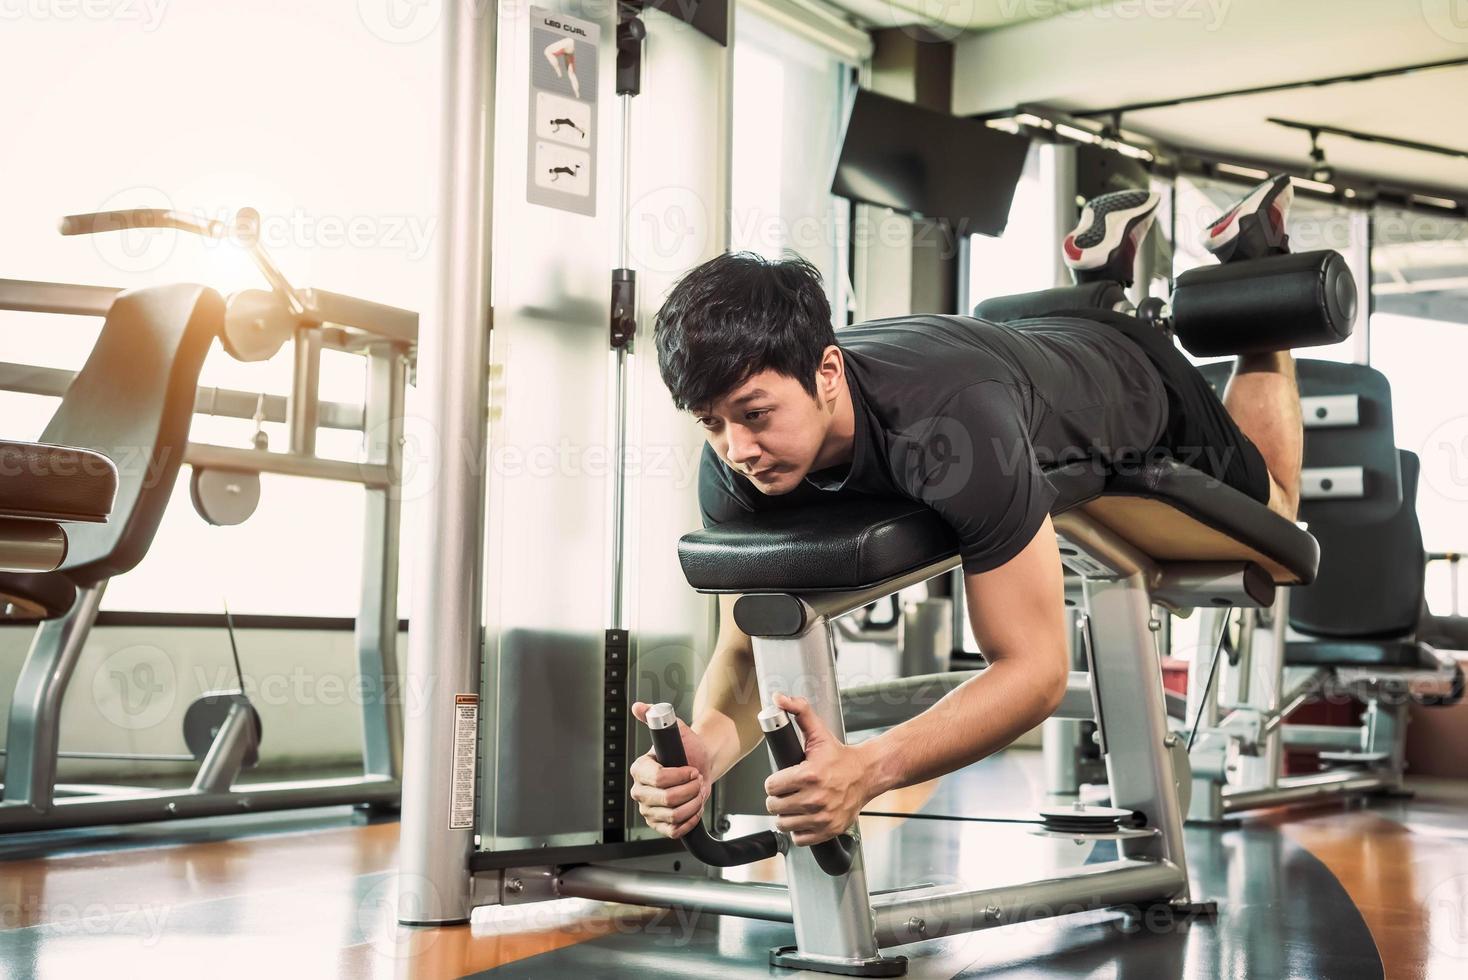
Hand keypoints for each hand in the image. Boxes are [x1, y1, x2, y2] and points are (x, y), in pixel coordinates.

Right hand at [629, 701, 710, 839]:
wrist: (700, 764)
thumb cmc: (687, 748)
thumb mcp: (675, 728)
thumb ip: (655, 716)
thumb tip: (638, 707)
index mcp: (639, 769)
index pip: (658, 779)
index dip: (680, 776)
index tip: (692, 769)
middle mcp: (639, 791)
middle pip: (667, 799)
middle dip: (690, 789)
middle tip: (697, 779)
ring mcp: (648, 810)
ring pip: (674, 815)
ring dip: (693, 803)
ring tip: (697, 791)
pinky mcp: (658, 825)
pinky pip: (675, 831)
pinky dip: (690, 819)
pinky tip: (694, 806)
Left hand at [763, 693, 873, 846]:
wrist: (867, 775)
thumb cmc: (840, 757)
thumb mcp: (818, 732)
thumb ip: (798, 711)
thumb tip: (779, 699)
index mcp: (809, 775)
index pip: (771, 787)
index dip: (773, 782)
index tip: (781, 780)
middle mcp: (815, 799)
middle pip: (775, 806)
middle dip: (777, 798)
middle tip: (786, 792)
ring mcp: (822, 817)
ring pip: (784, 823)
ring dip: (786, 815)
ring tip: (793, 805)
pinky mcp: (829, 830)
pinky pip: (799, 838)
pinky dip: (798, 831)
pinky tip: (804, 818)